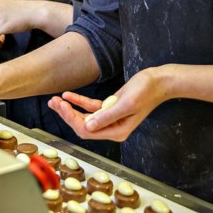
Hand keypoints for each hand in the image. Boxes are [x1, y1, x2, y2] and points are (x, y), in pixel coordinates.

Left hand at [47, 68, 165, 141]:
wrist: (158, 81)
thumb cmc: (146, 92)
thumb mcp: (126, 104)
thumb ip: (106, 116)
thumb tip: (88, 126)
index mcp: (116, 131)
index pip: (87, 131)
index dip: (72, 120)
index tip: (62, 107)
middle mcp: (112, 128)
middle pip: (83, 125)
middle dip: (67, 115)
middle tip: (53, 102)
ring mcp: (110, 118)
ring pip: (84, 116)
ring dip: (69, 108)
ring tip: (55, 100)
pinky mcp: (110, 107)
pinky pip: (91, 107)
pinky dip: (79, 101)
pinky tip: (68, 95)